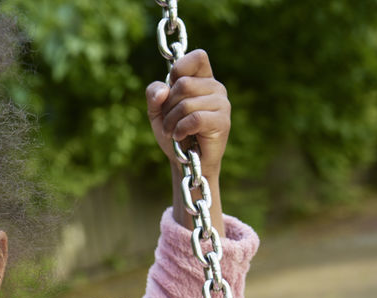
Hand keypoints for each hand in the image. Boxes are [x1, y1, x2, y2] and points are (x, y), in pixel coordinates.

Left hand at [146, 49, 229, 177]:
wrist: (184, 162)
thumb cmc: (173, 132)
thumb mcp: (156, 111)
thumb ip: (154, 94)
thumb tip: (164, 91)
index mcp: (202, 78)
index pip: (197, 57)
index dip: (179, 69)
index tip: (170, 91)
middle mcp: (215, 87)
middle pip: (183, 83)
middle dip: (168, 106)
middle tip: (169, 121)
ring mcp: (222, 103)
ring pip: (187, 102)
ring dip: (172, 121)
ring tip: (174, 132)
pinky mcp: (222, 121)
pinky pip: (195, 118)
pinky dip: (181, 129)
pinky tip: (180, 136)